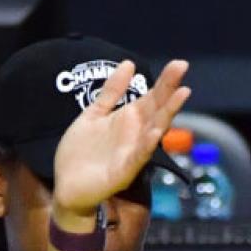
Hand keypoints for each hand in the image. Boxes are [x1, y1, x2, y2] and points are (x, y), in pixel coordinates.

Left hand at [49, 59, 192, 224]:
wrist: (67, 187)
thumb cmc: (81, 153)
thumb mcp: (94, 114)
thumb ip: (112, 91)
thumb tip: (129, 63)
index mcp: (129, 120)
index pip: (152, 97)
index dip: (165, 81)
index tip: (179, 63)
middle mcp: (135, 135)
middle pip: (156, 109)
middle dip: (169, 89)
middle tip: (182, 67)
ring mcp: (131, 153)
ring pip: (153, 131)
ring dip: (166, 114)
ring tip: (180, 95)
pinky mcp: (122, 173)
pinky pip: (137, 157)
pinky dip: (146, 145)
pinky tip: (154, 133)